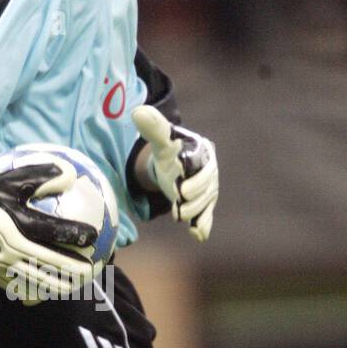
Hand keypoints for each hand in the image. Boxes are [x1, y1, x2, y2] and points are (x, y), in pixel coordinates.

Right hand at [0, 162, 98, 303]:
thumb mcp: (12, 179)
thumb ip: (41, 176)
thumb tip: (71, 173)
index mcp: (17, 224)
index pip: (52, 232)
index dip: (74, 234)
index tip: (93, 237)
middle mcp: (11, 247)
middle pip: (47, 263)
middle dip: (70, 269)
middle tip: (89, 271)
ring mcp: (2, 263)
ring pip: (34, 278)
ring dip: (56, 284)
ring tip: (73, 287)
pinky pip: (17, 285)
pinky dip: (34, 291)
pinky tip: (46, 294)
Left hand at [131, 106, 217, 242]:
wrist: (174, 163)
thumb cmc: (169, 148)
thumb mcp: (160, 139)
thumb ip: (153, 126)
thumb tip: (137, 112)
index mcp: (202, 153)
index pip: (202, 167)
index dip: (194, 179)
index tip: (182, 190)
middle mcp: (210, 171)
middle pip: (207, 187)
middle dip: (195, 197)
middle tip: (180, 202)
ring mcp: (208, 189)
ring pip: (205, 203)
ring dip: (194, 211)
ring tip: (180, 216)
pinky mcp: (204, 204)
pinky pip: (207, 216)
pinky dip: (203, 226)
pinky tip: (198, 235)